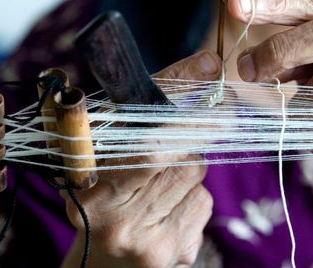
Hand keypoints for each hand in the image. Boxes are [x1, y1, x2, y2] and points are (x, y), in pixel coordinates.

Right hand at [61, 50, 220, 267]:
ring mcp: (151, 245)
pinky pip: (203, 206)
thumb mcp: (106, 149)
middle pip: (186, 163)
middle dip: (188, 146)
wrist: (103, 260)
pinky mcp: (178, 255)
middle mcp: (119, 222)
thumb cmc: (103, 191)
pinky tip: (166, 209)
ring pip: (198, 181)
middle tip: (173, 148)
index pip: (149, 151)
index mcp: (92, 191)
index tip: (220, 104)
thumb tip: (208, 64)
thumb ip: (150, 105)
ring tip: (157, 186)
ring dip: (188, 171)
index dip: (188, 125)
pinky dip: (192, 198)